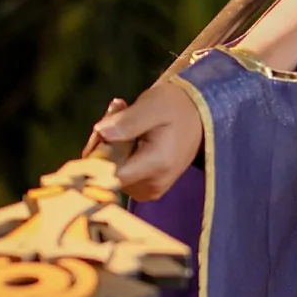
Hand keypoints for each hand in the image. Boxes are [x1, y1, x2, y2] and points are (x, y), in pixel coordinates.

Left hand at [91, 77, 203, 199]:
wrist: (199, 114)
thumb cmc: (176, 106)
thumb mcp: (153, 105)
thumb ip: (128, 122)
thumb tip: (101, 132)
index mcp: (156, 165)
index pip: (107, 173)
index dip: (97, 151)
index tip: (105, 125)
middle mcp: (153, 185)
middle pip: (105, 174)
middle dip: (102, 143)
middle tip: (116, 110)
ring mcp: (150, 190)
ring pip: (109, 174)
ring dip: (108, 146)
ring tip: (124, 117)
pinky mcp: (147, 189)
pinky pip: (119, 175)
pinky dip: (116, 153)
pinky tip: (127, 133)